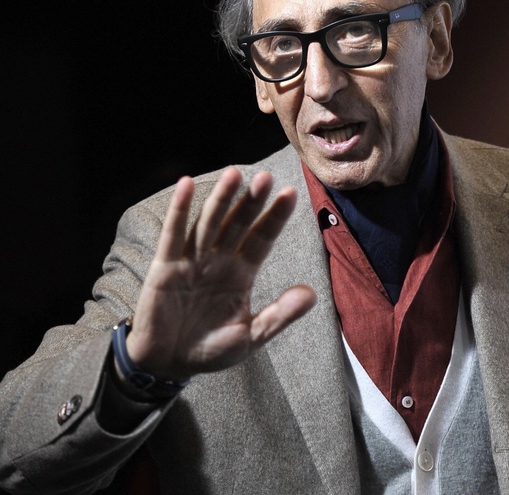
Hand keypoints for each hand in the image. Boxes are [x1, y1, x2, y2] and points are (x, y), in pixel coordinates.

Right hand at [124, 168, 316, 380]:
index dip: (275, 217)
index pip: (262, 239)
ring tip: (233, 174)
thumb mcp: (250, 336)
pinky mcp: (165, 266)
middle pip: (239, 224)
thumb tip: (312, 294)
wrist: (169, 364)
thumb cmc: (211, 349)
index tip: (291, 193)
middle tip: (265, 177)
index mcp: (241, 274)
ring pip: (209, 223)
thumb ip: (279, 315)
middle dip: (251, 201)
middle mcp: (219, 260)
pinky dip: (179, 210)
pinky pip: (174, 235)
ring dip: (221, 199)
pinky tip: (186, 185)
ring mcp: (192, 260)